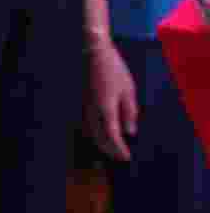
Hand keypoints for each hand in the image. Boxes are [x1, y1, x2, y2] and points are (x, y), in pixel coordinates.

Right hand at [86, 34, 139, 162]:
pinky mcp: (83, 101)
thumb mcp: (129, 91)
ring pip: (90, 131)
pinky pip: (88, 123)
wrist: (93, 53)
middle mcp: (92, 109)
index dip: (119, 149)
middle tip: (119, 157)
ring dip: (100, 142)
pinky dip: (95, 132)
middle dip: (109, 149)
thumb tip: (130, 132)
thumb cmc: (115, 70)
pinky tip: (102, 133)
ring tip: (111, 149)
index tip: (127, 158)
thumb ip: (130, 112)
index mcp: (106, 107)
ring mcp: (85, 105)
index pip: (112, 135)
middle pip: (98, 137)